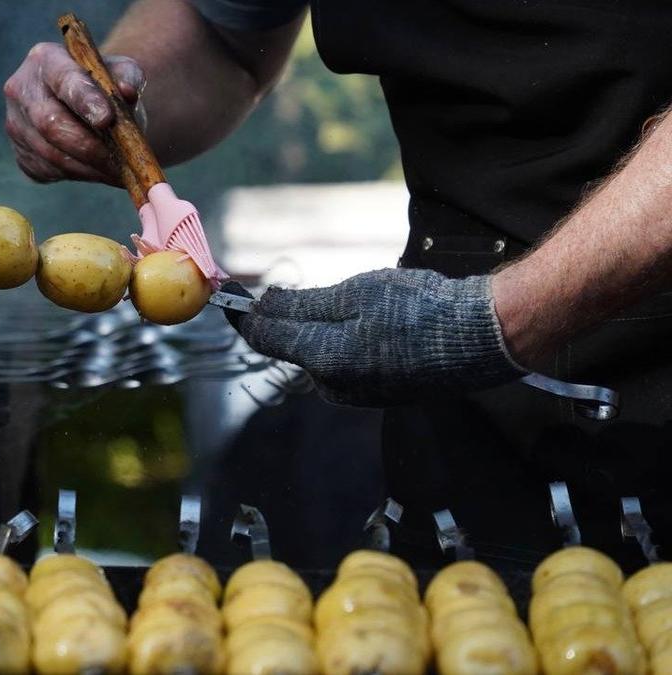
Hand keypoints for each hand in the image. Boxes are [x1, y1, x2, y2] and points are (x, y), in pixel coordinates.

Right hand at [3, 42, 144, 184]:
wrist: (85, 108)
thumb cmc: (104, 87)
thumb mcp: (121, 74)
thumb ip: (128, 76)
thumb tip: (127, 90)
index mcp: (45, 59)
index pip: (63, 80)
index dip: (84, 101)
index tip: (106, 119)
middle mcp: (21, 89)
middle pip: (50, 124)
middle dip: (88, 146)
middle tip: (119, 161)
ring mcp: (16, 124)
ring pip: (50, 154)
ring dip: (87, 167)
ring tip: (117, 171)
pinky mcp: (21, 154)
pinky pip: (49, 171)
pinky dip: (79, 175)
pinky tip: (99, 172)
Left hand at [222, 269, 525, 406]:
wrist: (487, 336)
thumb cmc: (423, 308)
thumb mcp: (356, 294)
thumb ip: (301, 305)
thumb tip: (260, 306)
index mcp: (323, 361)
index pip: (262, 336)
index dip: (241, 311)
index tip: (226, 289)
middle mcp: (335, 386)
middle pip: (290, 346)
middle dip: (286, 317)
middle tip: (292, 286)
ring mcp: (359, 393)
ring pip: (319, 352)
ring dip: (319, 326)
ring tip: (354, 299)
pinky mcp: (381, 392)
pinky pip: (346, 360)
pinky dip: (345, 337)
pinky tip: (375, 319)